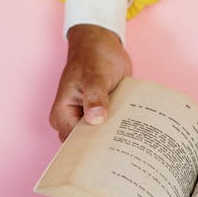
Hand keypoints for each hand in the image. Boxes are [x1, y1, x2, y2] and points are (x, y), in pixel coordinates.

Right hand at [50, 24, 132, 140]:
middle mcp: (71, 120)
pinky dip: (120, 130)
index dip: (94, 149)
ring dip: (114, 139)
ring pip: (100, 138)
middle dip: (105, 147)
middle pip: (87, 145)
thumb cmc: (93, 56)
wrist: (102, 43)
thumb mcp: (95, 75)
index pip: (76, 144)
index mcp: (62, 114)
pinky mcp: (100, 115)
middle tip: (128, 151)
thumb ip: (95, 97)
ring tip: (133, 143)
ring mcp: (86, 118)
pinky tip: (135, 133)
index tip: (113, 153)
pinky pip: (109, 129)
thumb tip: (95, 119)